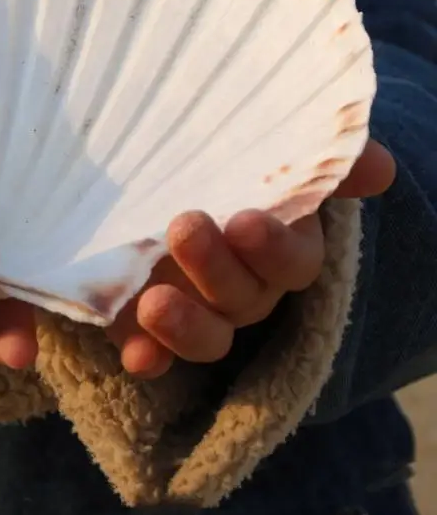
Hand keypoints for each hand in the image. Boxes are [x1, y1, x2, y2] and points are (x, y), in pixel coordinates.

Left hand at [106, 140, 396, 377]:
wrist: (155, 189)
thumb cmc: (216, 173)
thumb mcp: (258, 157)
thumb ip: (316, 163)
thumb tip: (378, 168)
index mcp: (276, 248)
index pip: (293, 261)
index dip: (275, 248)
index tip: (245, 221)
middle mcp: (243, 287)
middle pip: (243, 297)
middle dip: (216, 267)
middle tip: (185, 227)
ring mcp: (198, 312)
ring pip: (208, 338)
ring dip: (184, 326)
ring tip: (153, 302)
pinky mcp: (152, 330)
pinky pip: (155, 357)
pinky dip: (148, 357)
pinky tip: (135, 354)